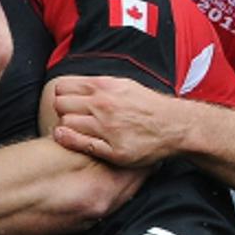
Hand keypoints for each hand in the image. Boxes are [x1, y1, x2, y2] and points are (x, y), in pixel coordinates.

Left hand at [49, 76, 183, 167]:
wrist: (174, 125)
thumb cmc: (149, 106)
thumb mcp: (123, 85)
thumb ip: (98, 85)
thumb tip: (76, 85)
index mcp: (104, 87)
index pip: (62, 87)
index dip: (61, 96)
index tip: (67, 103)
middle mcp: (102, 104)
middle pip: (60, 105)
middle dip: (61, 111)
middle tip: (70, 118)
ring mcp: (106, 127)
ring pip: (66, 124)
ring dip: (66, 127)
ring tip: (74, 130)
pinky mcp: (111, 149)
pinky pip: (79, 144)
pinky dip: (69, 141)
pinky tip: (68, 139)